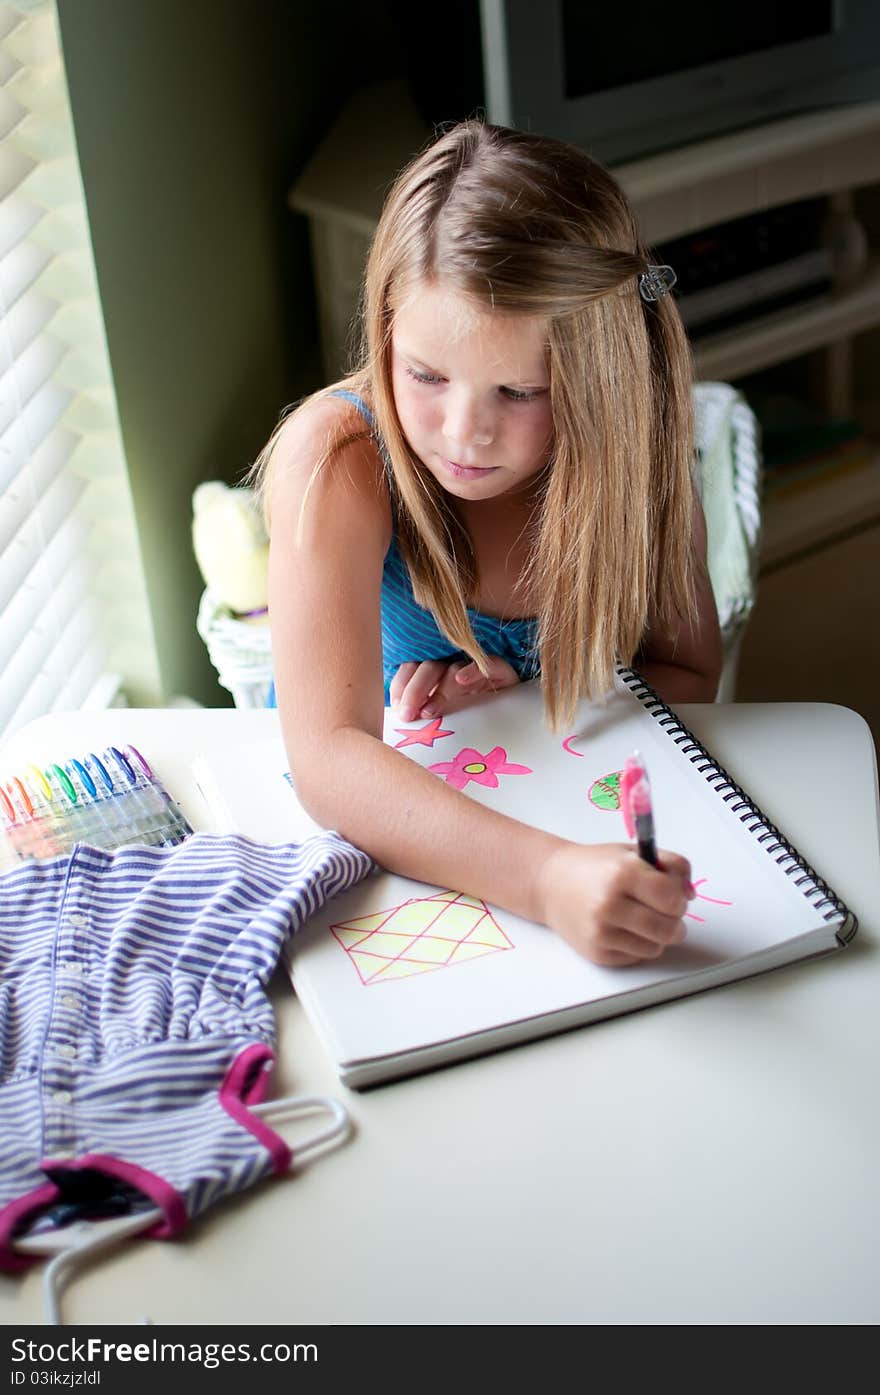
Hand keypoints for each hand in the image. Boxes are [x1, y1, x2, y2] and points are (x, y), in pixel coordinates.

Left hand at [390, 656, 520, 721]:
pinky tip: (462, 681)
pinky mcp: (498, 669)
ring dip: (439, 689)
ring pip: (452, 669)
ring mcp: (475, 666)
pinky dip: (472, 671)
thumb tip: (401, 720)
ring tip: (431, 710)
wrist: (517, 708)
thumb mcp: (447, 713)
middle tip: (408, 715)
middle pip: (427, 668)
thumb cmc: (477, 711)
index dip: (401, 686)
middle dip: (414, 691)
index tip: (397, 709)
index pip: (411, 669)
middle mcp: (452, 664)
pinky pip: (485, 665)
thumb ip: (425, 711)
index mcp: (435, 672)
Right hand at [537, 842, 695, 965]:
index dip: (679, 898)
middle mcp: (610, 905)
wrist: (550, 884)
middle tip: (666, 912)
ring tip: (643, 919)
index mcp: (622, 874)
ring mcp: (601, 932)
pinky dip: (639, 945)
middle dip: (675, 921)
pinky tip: (625, 928)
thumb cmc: (595, 866)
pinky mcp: (597, 952)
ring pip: (656, 947)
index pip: (672, 898)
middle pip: (668, 929)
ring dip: (658, 936)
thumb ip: (670, 865)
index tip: (673, 895)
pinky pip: (637, 957)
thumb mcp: (632, 853)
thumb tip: (689, 894)